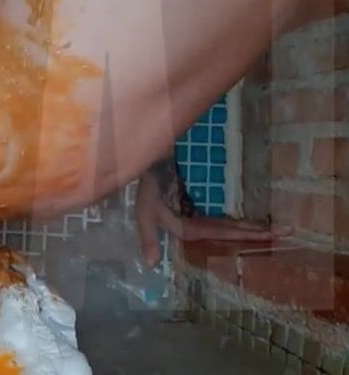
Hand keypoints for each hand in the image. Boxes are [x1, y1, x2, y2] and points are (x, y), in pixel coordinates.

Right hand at [135, 171, 291, 265]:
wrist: (149, 165)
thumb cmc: (147, 188)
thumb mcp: (143, 213)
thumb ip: (148, 237)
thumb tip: (151, 264)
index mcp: (187, 231)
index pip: (221, 233)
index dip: (244, 234)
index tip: (269, 234)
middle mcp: (196, 228)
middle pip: (231, 233)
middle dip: (256, 234)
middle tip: (287, 233)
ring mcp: (198, 219)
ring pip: (230, 227)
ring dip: (251, 229)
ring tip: (276, 231)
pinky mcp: (198, 210)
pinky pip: (223, 219)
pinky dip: (239, 222)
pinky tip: (253, 224)